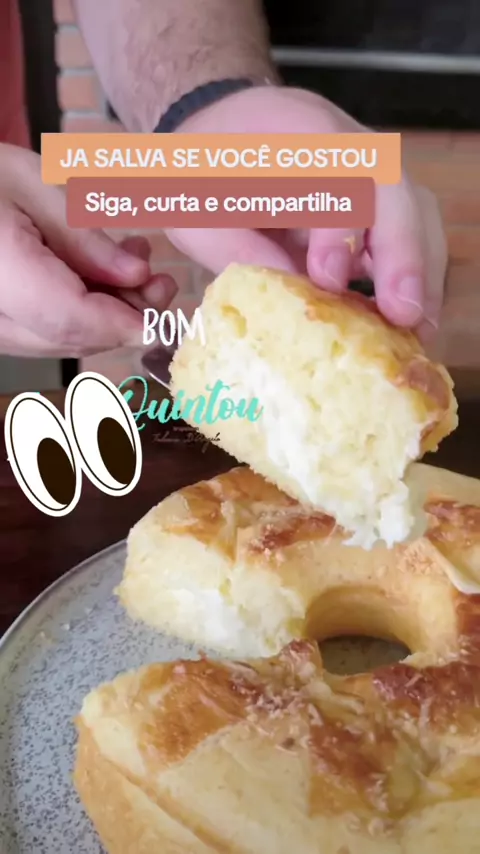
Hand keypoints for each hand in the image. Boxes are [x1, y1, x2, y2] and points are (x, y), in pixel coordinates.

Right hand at [0, 144, 176, 356]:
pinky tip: (102, 278)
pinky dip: (83, 313)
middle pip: (70, 336)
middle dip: (124, 315)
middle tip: (159, 281)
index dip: (124, 322)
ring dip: (108, 313)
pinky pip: (45, 334)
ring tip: (134, 268)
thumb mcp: (37, 186)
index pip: (69, 316)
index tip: (166, 315)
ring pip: (61, 341)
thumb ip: (86, 238)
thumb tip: (138, 279)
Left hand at [166, 87, 445, 340]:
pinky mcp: (375, 201)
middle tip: (401, 314)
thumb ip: (241, 250)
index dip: (341, 227)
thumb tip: (297, 300)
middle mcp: (346, 144)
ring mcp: (368, 170)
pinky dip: (413, 277)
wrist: (212, 132)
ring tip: (415, 330)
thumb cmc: (200, 172)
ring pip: (416, 213)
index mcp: (296, 132)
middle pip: (398, 190)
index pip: (340, 171)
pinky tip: (407, 321)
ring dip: (421, 273)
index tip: (327, 279)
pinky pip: (410, 233)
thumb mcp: (197, 210)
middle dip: (404, 255)